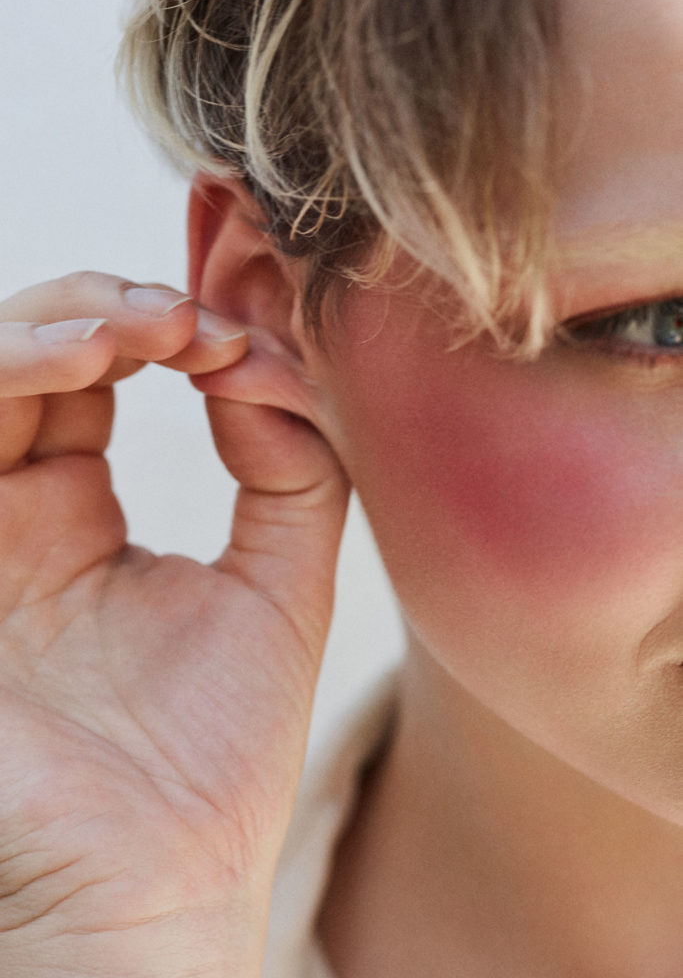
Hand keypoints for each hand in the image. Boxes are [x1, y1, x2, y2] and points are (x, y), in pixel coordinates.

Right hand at [0, 273, 348, 975]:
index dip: (171, 324)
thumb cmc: (210, 759)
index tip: (250, 309)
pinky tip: (96, 356)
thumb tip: (261, 362)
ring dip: (66, 321)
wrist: (153, 888)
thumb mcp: (280, 589)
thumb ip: (287, 471)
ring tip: (158, 321)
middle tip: (196, 311)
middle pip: (37, 355)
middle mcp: (11, 515)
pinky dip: (15, 370)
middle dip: (113, 306)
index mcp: (77, 521)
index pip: (104, 377)